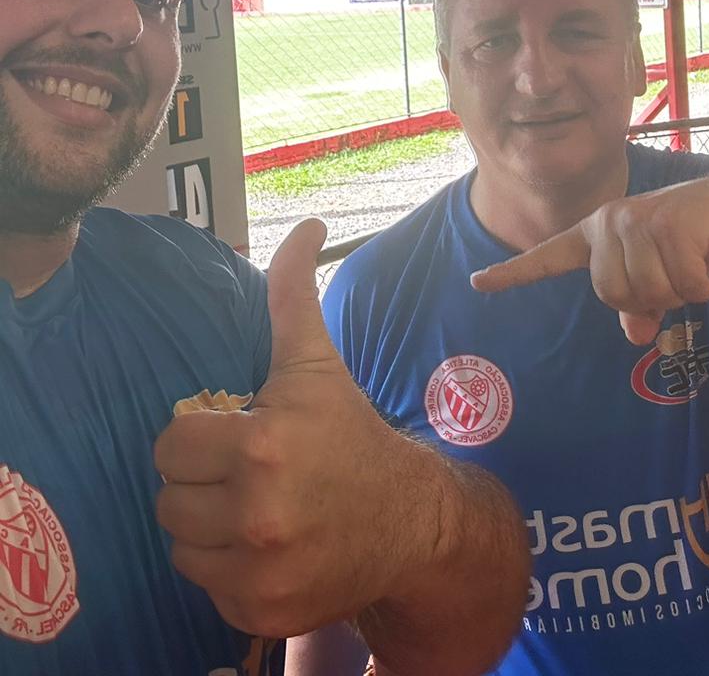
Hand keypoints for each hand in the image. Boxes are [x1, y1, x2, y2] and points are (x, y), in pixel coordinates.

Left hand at [155, 218, 441, 638]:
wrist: (410, 522)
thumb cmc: (351, 433)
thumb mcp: (316, 363)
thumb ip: (293, 293)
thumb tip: (307, 224)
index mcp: (261, 444)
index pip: (171, 443)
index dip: (197, 435)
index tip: (230, 434)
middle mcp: (258, 513)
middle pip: (168, 497)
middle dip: (197, 481)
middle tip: (238, 472)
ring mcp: (260, 571)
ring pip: (180, 545)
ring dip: (205, 527)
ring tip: (247, 507)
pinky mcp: (261, 614)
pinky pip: (205, 586)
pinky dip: (225, 569)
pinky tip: (262, 546)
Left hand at [470, 177, 708, 344]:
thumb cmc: (690, 240)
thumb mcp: (658, 274)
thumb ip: (639, 303)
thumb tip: (636, 334)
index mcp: (597, 233)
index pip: (548, 257)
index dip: (513, 273)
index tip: (477, 282)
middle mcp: (609, 222)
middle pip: (613, 296)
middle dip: (651, 298)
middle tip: (674, 270)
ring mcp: (636, 220)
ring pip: (648, 294)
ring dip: (680, 290)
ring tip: (689, 261)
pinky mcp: (667, 226)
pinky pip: (681, 286)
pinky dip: (700, 285)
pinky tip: (705, 258)